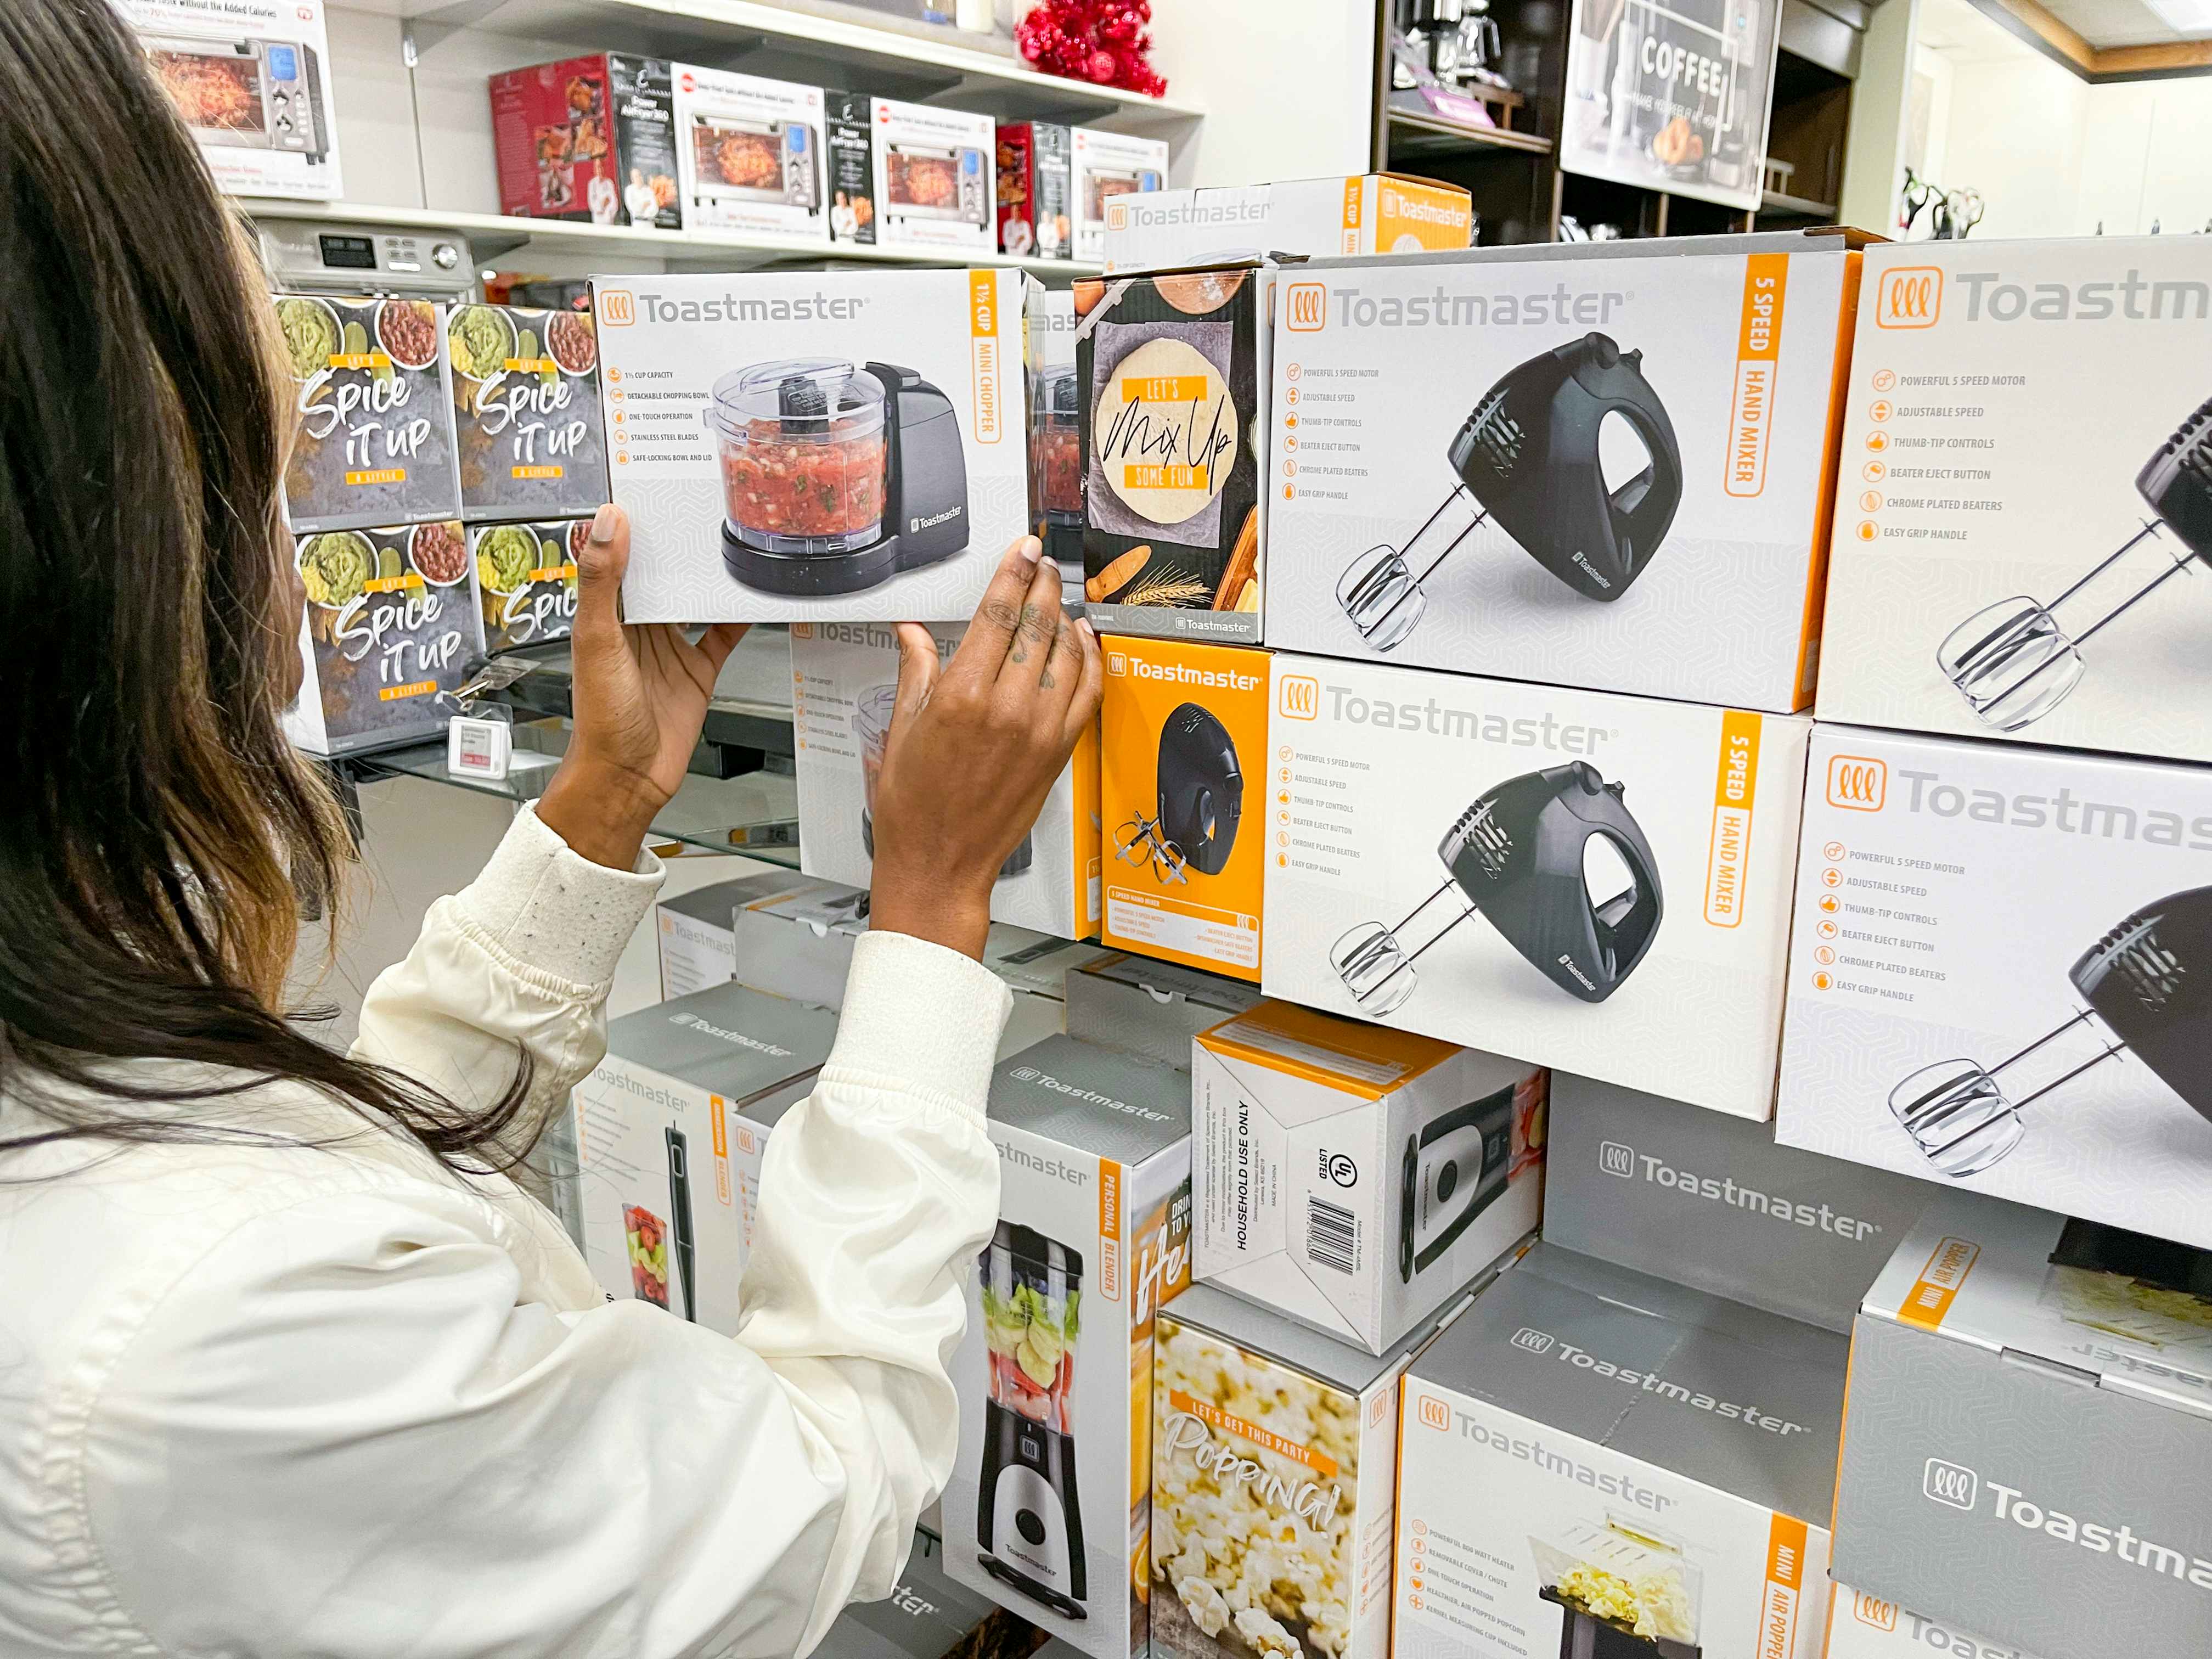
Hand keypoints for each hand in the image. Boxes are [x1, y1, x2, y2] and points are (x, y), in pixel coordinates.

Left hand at [538, 505, 746, 869]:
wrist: (628, 776)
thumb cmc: (602, 716)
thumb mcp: (598, 639)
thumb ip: (603, 581)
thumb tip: (608, 521)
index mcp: (608, 615)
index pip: (622, 559)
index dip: (635, 527)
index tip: (653, 491)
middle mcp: (639, 628)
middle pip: (662, 576)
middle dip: (678, 547)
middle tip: (704, 508)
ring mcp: (670, 649)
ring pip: (694, 602)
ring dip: (709, 578)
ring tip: (733, 543)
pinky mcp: (697, 672)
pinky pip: (722, 637)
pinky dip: (738, 619)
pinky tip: (753, 597)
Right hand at [869, 536, 1102, 959]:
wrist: (941, 864)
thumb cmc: (914, 806)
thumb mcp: (901, 730)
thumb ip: (916, 672)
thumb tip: (914, 631)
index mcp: (961, 696)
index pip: (998, 612)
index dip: (1014, 571)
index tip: (1025, 547)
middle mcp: (1007, 708)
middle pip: (1037, 624)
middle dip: (1042, 584)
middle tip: (1044, 561)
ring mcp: (1040, 730)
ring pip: (1067, 653)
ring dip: (1066, 617)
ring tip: (1059, 595)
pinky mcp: (1059, 751)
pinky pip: (1088, 693)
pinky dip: (1092, 660)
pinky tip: (1086, 641)